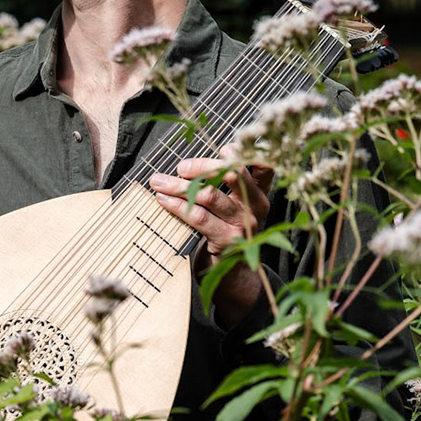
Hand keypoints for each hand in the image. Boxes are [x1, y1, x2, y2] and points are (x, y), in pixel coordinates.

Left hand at [149, 152, 272, 326]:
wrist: (231, 272)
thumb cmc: (224, 228)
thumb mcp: (230, 204)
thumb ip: (221, 181)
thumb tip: (188, 160)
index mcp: (259, 191)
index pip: (261, 165)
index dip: (245, 152)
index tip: (224, 148)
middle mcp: (255, 206)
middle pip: (234, 174)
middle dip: (204, 166)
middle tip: (181, 166)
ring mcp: (242, 224)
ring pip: (211, 196)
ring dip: (180, 186)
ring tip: (159, 181)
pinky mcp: (227, 240)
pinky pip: (199, 218)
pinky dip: (177, 205)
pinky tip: (162, 200)